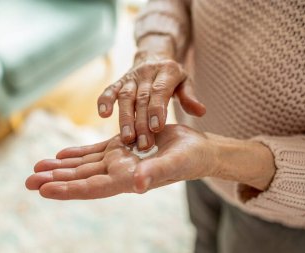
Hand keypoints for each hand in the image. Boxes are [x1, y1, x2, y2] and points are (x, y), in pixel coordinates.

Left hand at [25, 125, 215, 199]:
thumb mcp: (174, 163)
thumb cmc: (190, 159)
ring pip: (82, 165)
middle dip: (54, 179)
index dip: (68, 189)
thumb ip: (156, 172)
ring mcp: (117, 160)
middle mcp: (118, 173)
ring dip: (59, 167)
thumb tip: (138, 183)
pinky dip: (76, 153)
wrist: (197, 151)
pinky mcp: (120, 148)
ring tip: (37, 167)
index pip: (92, 187)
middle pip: (80, 178)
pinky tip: (60, 154)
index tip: (44, 189)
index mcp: (127, 179)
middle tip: (27, 181)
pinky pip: (93, 152)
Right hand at [97, 36, 205, 150]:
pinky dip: (105, 101)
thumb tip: (200, 112)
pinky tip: (103, 114)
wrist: (153, 57)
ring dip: (125, 118)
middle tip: (143, 143)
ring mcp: (131, 77)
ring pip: (125, 97)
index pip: (160, 91)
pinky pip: (110, 90)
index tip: (156, 128)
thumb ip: (190, 97)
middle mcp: (147, 72)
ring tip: (127, 138)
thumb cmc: (171, 78)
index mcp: (166, 71)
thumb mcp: (184, 83)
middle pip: (142, 98)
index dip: (157, 108)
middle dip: (142, 122)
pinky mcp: (119, 81)